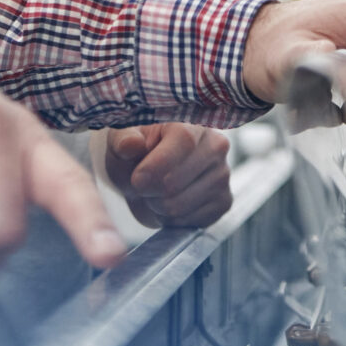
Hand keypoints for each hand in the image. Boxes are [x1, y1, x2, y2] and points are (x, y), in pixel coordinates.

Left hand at [104, 125, 232, 229]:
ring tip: (156, 193)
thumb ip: (123, 141)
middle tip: (143, 184)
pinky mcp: (224, 201)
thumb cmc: (135, 152)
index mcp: (192, 122)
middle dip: (148, 190)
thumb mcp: (121, 140)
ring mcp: (222, 174)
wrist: (148, 174)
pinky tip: (170, 203)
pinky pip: (190, 222)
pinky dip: (172, 220)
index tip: (136, 177)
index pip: (183, 143)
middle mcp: (215, 145)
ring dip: (157, 206)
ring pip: (178, 207)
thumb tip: (130, 144)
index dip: (154, 166)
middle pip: (174, 182)